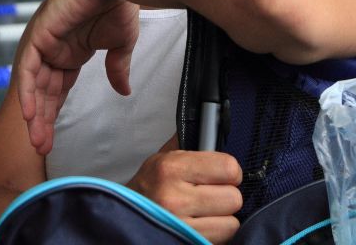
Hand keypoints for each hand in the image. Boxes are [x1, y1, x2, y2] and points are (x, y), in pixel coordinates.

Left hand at [17, 0, 139, 154]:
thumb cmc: (117, 2)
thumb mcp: (121, 43)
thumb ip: (117, 67)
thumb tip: (124, 90)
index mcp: (69, 50)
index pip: (56, 88)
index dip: (54, 113)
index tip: (54, 139)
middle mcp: (52, 48)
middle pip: (43, 92)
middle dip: (42, 120)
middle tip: (43, 147)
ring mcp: (43, 42)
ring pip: (33, 85)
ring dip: (35, 113)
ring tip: (39, 140)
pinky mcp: (38, 35)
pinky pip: (28, 70)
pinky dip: (28, 92)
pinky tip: (32, 114)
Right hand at [128, 135, 242, 243]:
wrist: (122, 217)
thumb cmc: (148, 186)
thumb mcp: (162, 156)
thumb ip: (189, 142)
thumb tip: (211, 123)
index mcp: (172, 167)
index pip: (228, 168)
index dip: (231, 172)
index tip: (223, 175)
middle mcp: (175, 198)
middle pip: (233, 198)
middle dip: (226, 196)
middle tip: (212, 195)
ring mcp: (179, 227)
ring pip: (231, 223)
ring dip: (223, 219)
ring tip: (207, 212)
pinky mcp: (184, 244)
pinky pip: (222, 239)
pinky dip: (217, 234)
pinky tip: (203, 225)